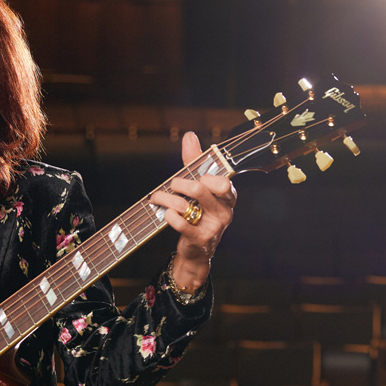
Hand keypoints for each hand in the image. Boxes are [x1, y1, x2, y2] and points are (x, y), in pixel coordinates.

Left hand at [150, 131, 236, 290]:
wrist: (198, 250)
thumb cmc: (200, 213)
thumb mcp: (201, 188)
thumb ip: (196, 162)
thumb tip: (190, 136)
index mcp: (228, 197)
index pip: (221, 182)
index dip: (204, 176)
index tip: (194, 177)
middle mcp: (224, 212)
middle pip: (199, 189)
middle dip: (179, 184)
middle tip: (171, 185)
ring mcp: (213, 227)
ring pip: (184, 205)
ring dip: (164, 198)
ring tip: (157, 197)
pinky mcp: (199, 239)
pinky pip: (179, 222)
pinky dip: (168, 215)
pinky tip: (165, 213)